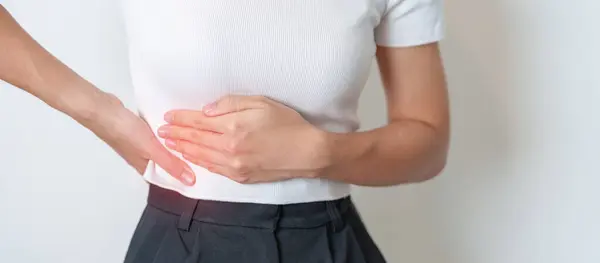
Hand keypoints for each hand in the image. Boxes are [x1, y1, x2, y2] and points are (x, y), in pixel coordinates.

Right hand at [85, 93, 195, 184]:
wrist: (102, 109)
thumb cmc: (124, 131)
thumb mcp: (151, 149)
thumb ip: (170, 164)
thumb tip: (190, 181)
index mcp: (145, 168)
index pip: (169, 177)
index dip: (184, 175)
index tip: (203, 172)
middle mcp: (143, 158)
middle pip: (168, 162)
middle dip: (184, 159)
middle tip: (205, 153)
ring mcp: (141, 143)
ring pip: (164, 148)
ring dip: (176, 144)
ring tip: (197, 140)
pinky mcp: (140, 130)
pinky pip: (159, 135)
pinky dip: (169, 134)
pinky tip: (179, 128)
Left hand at [158, 95, 330, 183]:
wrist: (306, 153)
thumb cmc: (287, 124)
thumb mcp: (261, 103)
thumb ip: (231, 104)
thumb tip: (207, 110)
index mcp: (233, 127)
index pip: (198, 122)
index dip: (181, 118)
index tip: (168, 116)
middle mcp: (229, 148)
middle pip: (194, 140)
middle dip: (176, 134)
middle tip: (161, 130)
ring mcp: (233, 165)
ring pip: (200, 156)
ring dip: (182, 149)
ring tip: (169, 143)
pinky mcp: (239, 176)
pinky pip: (212, 169)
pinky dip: (198, 162)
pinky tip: (191, 157)